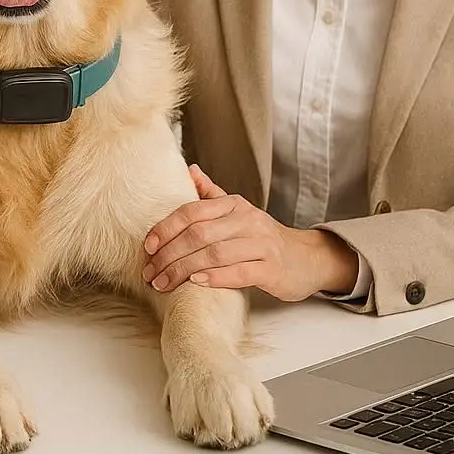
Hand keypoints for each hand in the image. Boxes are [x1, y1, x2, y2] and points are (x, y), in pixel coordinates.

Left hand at [142, 165, 358, 301]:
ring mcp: (261, 244)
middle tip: (150, 272)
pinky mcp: (272, 269)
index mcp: (233, 205)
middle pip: (199, 234)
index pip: (192, 211)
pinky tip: (196, 283)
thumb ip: (211, 194)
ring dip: (184, 270)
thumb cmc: (262, 237)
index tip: (147, 246)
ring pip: (215, 254)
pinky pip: (239, 272)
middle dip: (169, 254)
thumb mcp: (237, 211)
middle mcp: (247, 220)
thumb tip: (189, 170)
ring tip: (164, 283)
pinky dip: (215, 277)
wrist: (306, 258)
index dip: (166, 228)